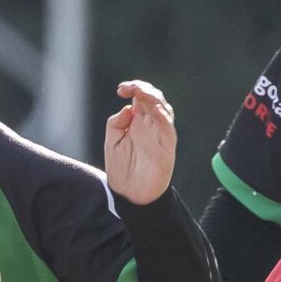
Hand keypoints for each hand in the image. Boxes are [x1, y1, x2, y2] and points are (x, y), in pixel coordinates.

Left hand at [104, 79, 179, 204]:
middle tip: (130, 87)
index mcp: (137, 122)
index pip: (140, 98)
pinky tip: (155, 110)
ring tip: (142, 92)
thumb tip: (128, 108)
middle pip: (153, 98)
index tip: (120, 89)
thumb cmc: (121, 168)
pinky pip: (168, 128)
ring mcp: (159, 134)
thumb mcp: (112, 142)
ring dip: (154, 98)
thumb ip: (116, 124)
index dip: (133, 88)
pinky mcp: (166, 146)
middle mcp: (150, 125)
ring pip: (164, 109)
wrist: (129, 194)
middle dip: (143, 88)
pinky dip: (163, 117)